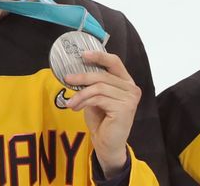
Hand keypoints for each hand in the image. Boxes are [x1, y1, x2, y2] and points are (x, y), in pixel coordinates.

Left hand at [64, 50, 141, 178]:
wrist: (108, 145)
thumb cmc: (102, 121)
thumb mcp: (96, 98)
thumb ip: (94, 85)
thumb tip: (77, 71)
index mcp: (127, 82)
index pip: (115, 62)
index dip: (99, 56)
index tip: (83, 55)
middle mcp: (132, 88)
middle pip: (104, 75)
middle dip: (83, 77)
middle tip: (67, 78)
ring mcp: (130, 98)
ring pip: (99, 87)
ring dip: (81, 94)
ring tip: (70, 102)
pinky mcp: (124, 108)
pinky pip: (99, 99)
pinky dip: (84, 101)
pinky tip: (76, 108)